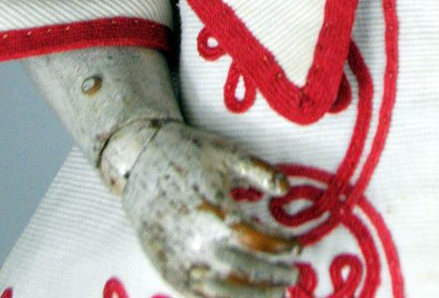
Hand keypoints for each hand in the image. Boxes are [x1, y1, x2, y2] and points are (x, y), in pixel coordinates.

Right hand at [118, 120, 299, 296]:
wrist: (140, 162)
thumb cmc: (189, 154)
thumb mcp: (228, 155)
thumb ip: (261, 172)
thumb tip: (287, 189)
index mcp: (217, 214)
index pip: (259, 242)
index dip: (282, 247)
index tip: (298, 247)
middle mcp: (199, 244)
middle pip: (247, 272)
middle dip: (275, 277)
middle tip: (294, 275)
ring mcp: (182, 262)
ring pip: (225, 293)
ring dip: (254, 296)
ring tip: (275, 293)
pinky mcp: (168, 271)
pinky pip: (199, 297)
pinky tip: (239, 297)